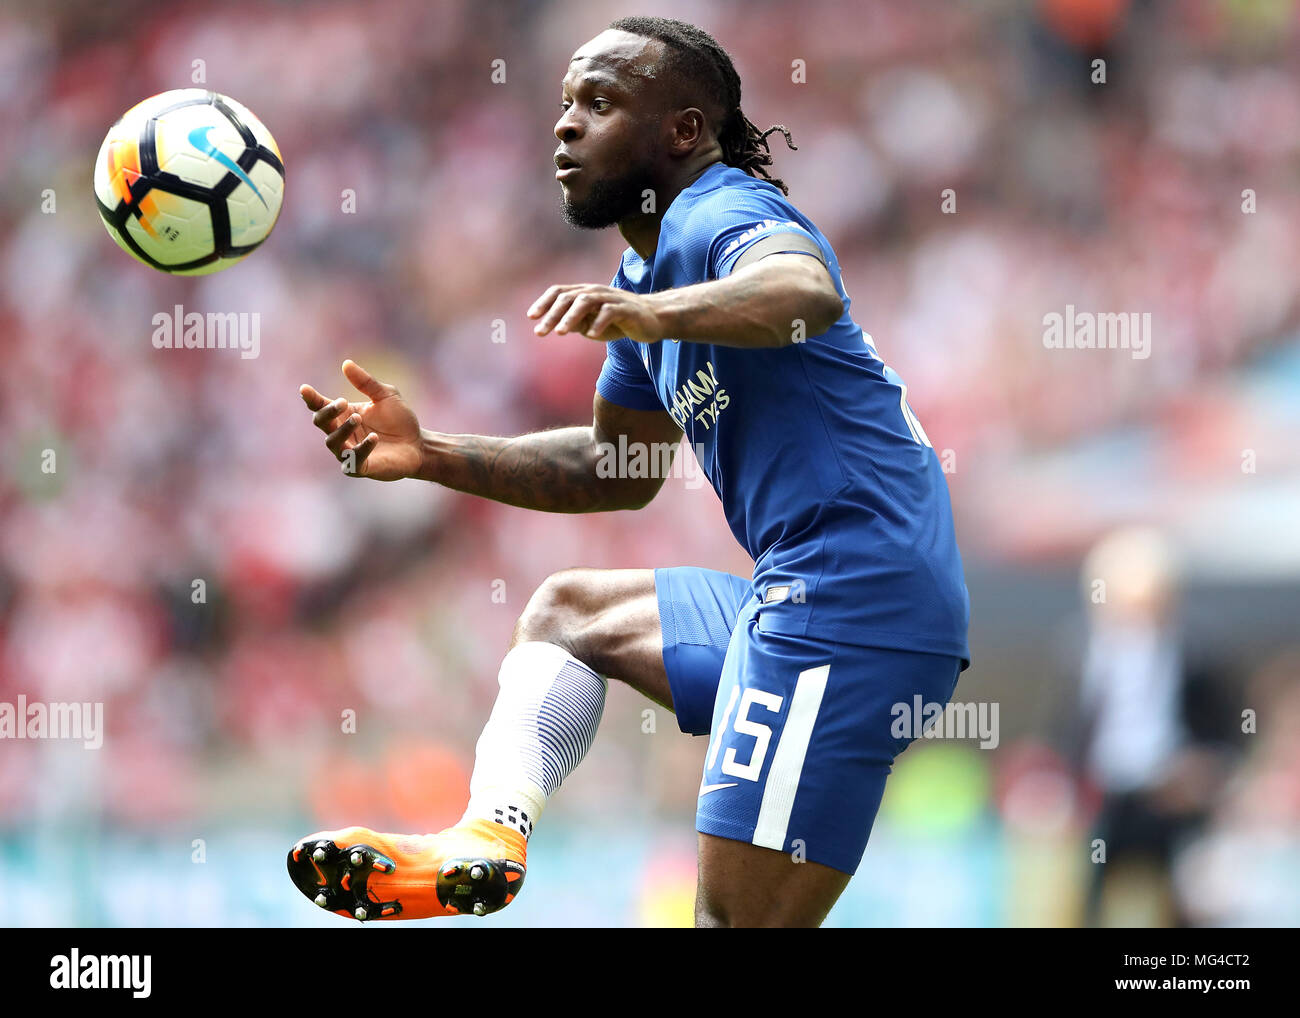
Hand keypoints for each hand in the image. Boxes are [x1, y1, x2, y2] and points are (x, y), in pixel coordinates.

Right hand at [299, 360, 422, 480]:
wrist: (418, 444)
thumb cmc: (400, 420)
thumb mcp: (386, 395)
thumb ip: (366, 382)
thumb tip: (346, 364)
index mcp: (344, 415)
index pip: (321, 406)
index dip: (311, 398)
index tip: (305, 389)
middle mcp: (342, 433)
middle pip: (321, 423)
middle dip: (328, 412)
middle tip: (342, 403)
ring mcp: (348, 452)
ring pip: (333, 442)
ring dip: (343, 429)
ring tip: (358, 418)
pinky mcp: (361, 468)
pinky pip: (353, 460)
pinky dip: (361, 448)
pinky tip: (374, 438)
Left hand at [527, 284, 665, 343]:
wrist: (652, 319)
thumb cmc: (619, 322)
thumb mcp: (592, 324)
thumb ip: (575, 323)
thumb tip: (556, 325)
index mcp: (585, 293)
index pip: (560, 292)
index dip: (544, 302)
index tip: (531, 317)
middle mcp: (596, 292)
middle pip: (569, 297)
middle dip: (552, 314)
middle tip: (540, 331)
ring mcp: (611, 298)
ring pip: (586, 300)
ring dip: (571, 316)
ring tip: (561, 332)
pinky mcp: (626, 309)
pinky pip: (610, 312)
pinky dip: (599, 322)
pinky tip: (591, 335)